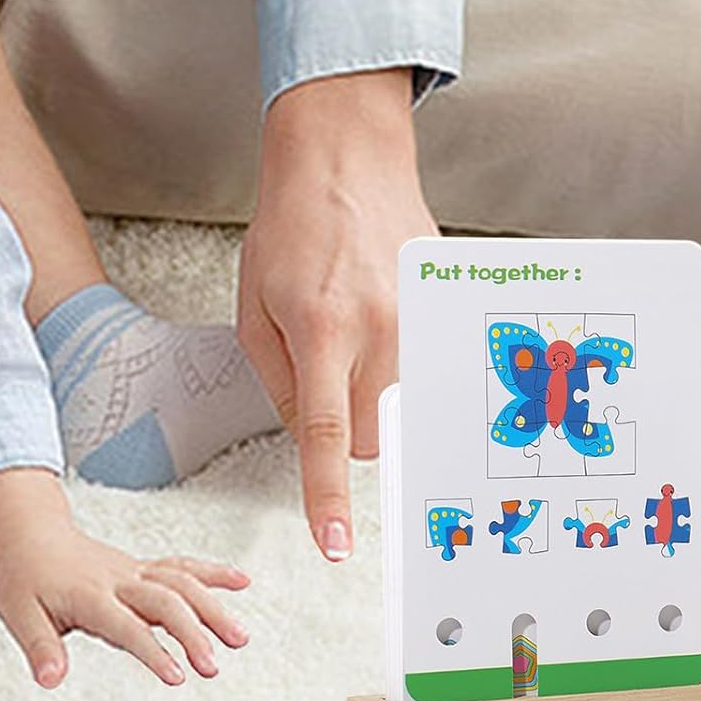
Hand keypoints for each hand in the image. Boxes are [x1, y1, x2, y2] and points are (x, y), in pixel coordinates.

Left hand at [0, 469, 250, 687]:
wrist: (27, 533)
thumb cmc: (22, 577)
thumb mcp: (18, 616)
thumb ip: (40, 648)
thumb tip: (50, 679)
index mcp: (90, 596)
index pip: (128, 627)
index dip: (153, 651)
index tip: (177, 677)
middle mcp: (118, 581)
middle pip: (165, 602)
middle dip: (193, 633)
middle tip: (213, 667)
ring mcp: (133, 572)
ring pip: (182, 583)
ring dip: (213, 607)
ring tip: (240, 638)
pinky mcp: (141, 569)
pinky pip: (181, 567)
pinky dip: (212, 573)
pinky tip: (241, 581)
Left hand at [238, 67, 435, 562]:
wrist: (345, 156)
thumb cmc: (289, 229)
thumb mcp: (256, 310)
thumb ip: (282, 383)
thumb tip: (313, 440)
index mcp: (322, 329)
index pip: (328, 433)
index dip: (328, 494)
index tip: (333, 544)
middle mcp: (381, 327)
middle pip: (376, 435)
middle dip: (350, 430)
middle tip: (327, 376)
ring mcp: (421, 316)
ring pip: (404, 404)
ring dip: (376, 392)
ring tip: (353, 330)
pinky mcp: (443, 305)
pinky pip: (426, 365)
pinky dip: (402, 360)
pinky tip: (382, 316)